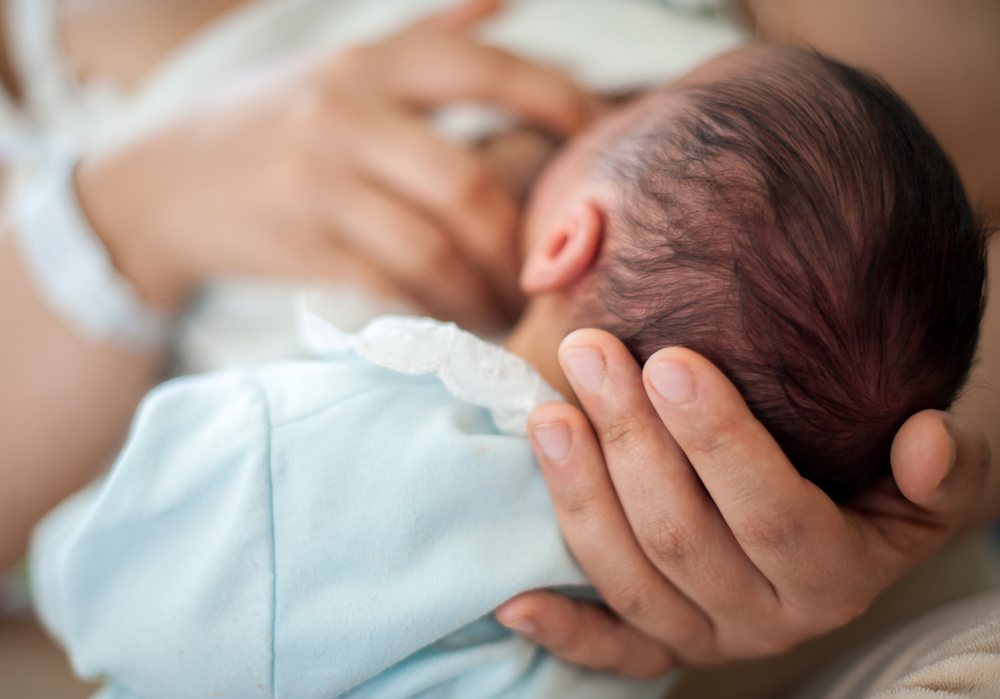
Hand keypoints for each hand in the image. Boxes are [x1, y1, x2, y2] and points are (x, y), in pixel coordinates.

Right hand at [75, 0, 599, 331]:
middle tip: (544, 273)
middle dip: (519, 242)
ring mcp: (316, 182)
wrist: (159, 184)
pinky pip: (390, 290)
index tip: (601, 147)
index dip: (560, 105)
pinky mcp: (296, 246)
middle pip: (468, 184)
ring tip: (507, 308)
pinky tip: (455, 318)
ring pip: (431, 249)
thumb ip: (429, 34)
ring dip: (483, 290)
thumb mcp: (341, 62)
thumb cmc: (269, 122)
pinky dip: (436, 310)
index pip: (486, 71)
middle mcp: (345, 113)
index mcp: (371, 63)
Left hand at [496, 330, 990, 676]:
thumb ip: (939, 470)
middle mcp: (765, 618)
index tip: (668, 361)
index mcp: (832, 574)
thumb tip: (927, 439)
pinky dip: (561, 629)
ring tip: (549, 413)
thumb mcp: (922, 484)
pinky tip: (514, 596)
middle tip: (593, 354)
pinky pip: (607, 652)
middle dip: (630, 441)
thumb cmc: (872, 491)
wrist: (836, 537)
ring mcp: (705, 638)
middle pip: (682, 535)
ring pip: (631, 579)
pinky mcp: (659, 649)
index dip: (718, 440)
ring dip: (581, 497)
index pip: (771, 509)